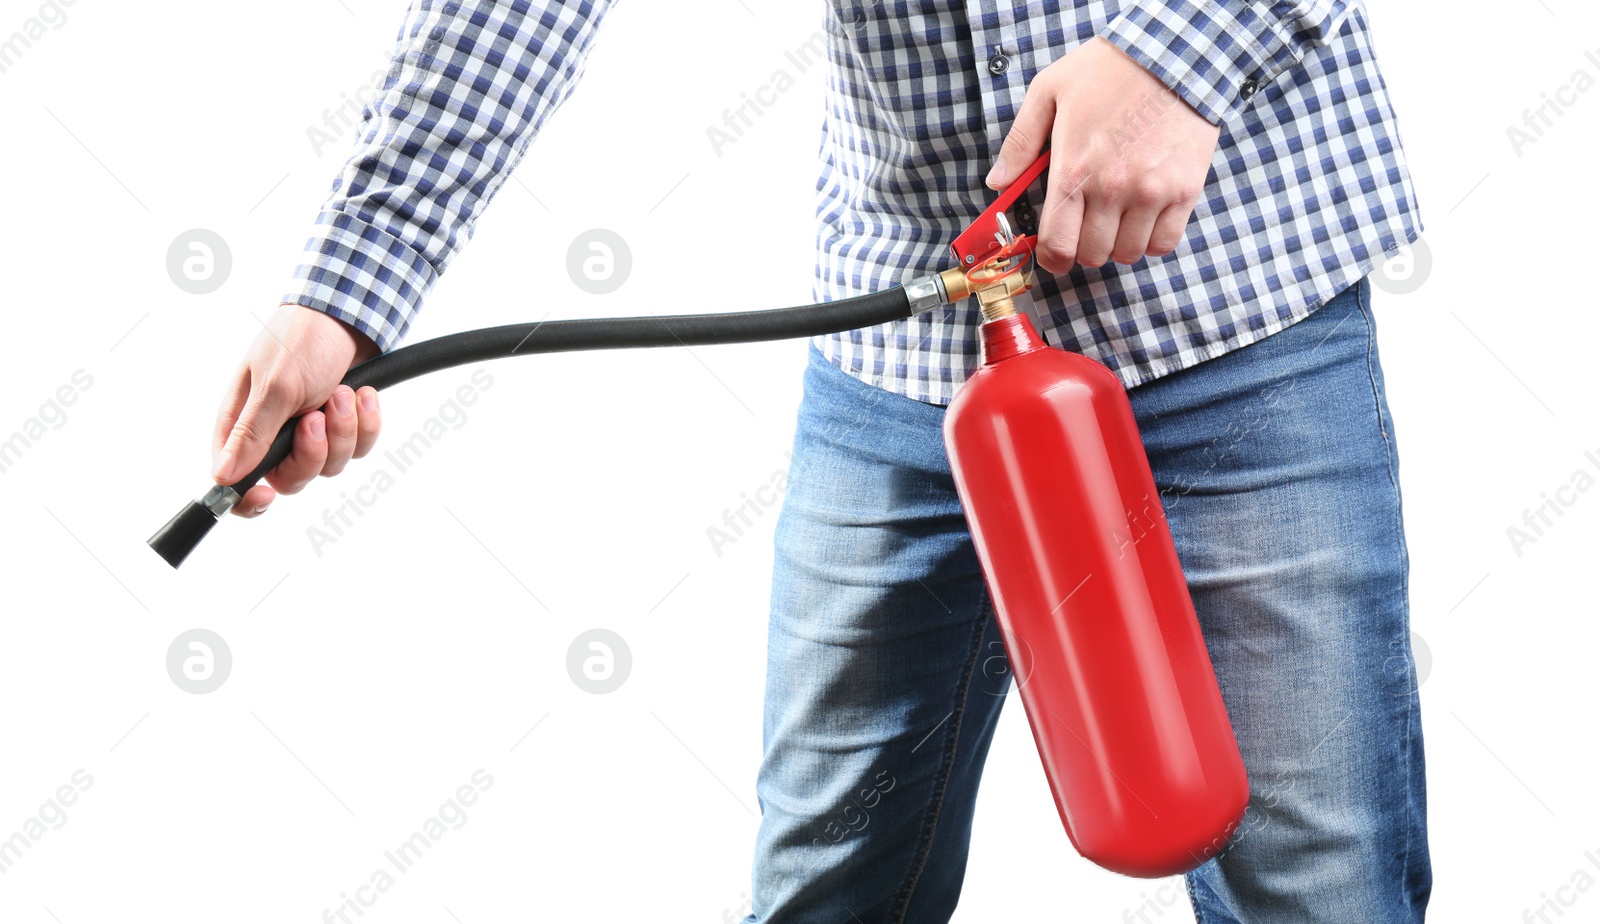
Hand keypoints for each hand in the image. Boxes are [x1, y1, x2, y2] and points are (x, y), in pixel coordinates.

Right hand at [212, 305, 382, 517]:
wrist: (347, 315)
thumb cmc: (300, 339)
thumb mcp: (274, 385)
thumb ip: (252, 432)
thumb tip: (221, 476)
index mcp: (242, 426)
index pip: (233, 480)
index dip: (246, 500)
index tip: (266, 497)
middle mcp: (273, 435)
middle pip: (292, 479)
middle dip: (313, 452)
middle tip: (317, 417)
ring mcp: (309, 433)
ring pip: (330, 465)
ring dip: (343, 430)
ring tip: (343, 392)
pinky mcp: (341, 427)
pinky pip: (359, 448)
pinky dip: (366, 424)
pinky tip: (362, 395)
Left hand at [986, 37, 1220, 273]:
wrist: (1172, 53)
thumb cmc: (1108, 69)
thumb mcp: (1049, 92)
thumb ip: (1020, 142)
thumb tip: (998, 183)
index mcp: (1074, 170)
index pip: (1057, 244)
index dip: (1051, 259)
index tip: (1053, 254)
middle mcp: (1112, 189)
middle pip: (1092, 255)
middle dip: (1083, 248)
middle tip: (1085, 227)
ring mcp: (1151, 192)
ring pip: (1128, 253)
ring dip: (1117, 245)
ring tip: (1115, 219)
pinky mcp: (1184, 190)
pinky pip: (1164, 243)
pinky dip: (1152, 240)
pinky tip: (1143, 219)